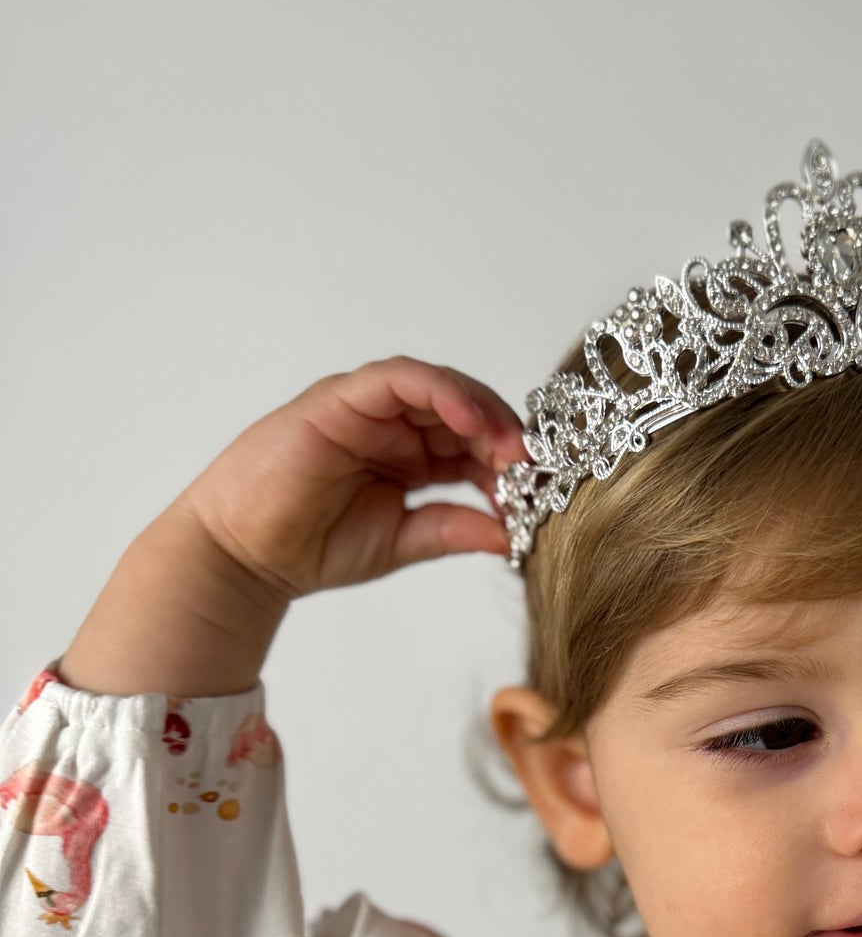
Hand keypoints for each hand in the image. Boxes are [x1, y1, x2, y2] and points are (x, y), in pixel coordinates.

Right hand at [169, 356, 528, 602]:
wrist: (246, 557)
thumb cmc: (312, 545)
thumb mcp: (404, 541)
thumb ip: (455, 528)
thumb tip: (511, 532)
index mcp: (410, 456)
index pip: (473, 445)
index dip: (509, 464)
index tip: (539, 493)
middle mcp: (391, 425)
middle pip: (465, 411)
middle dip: (506, 437)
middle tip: (537, 467)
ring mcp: (366, 409)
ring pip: (439, 388)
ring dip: (482, 413)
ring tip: (512, 447)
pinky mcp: (339, 399)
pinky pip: (398, 379)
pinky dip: (440, 391)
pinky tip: (470, 423)